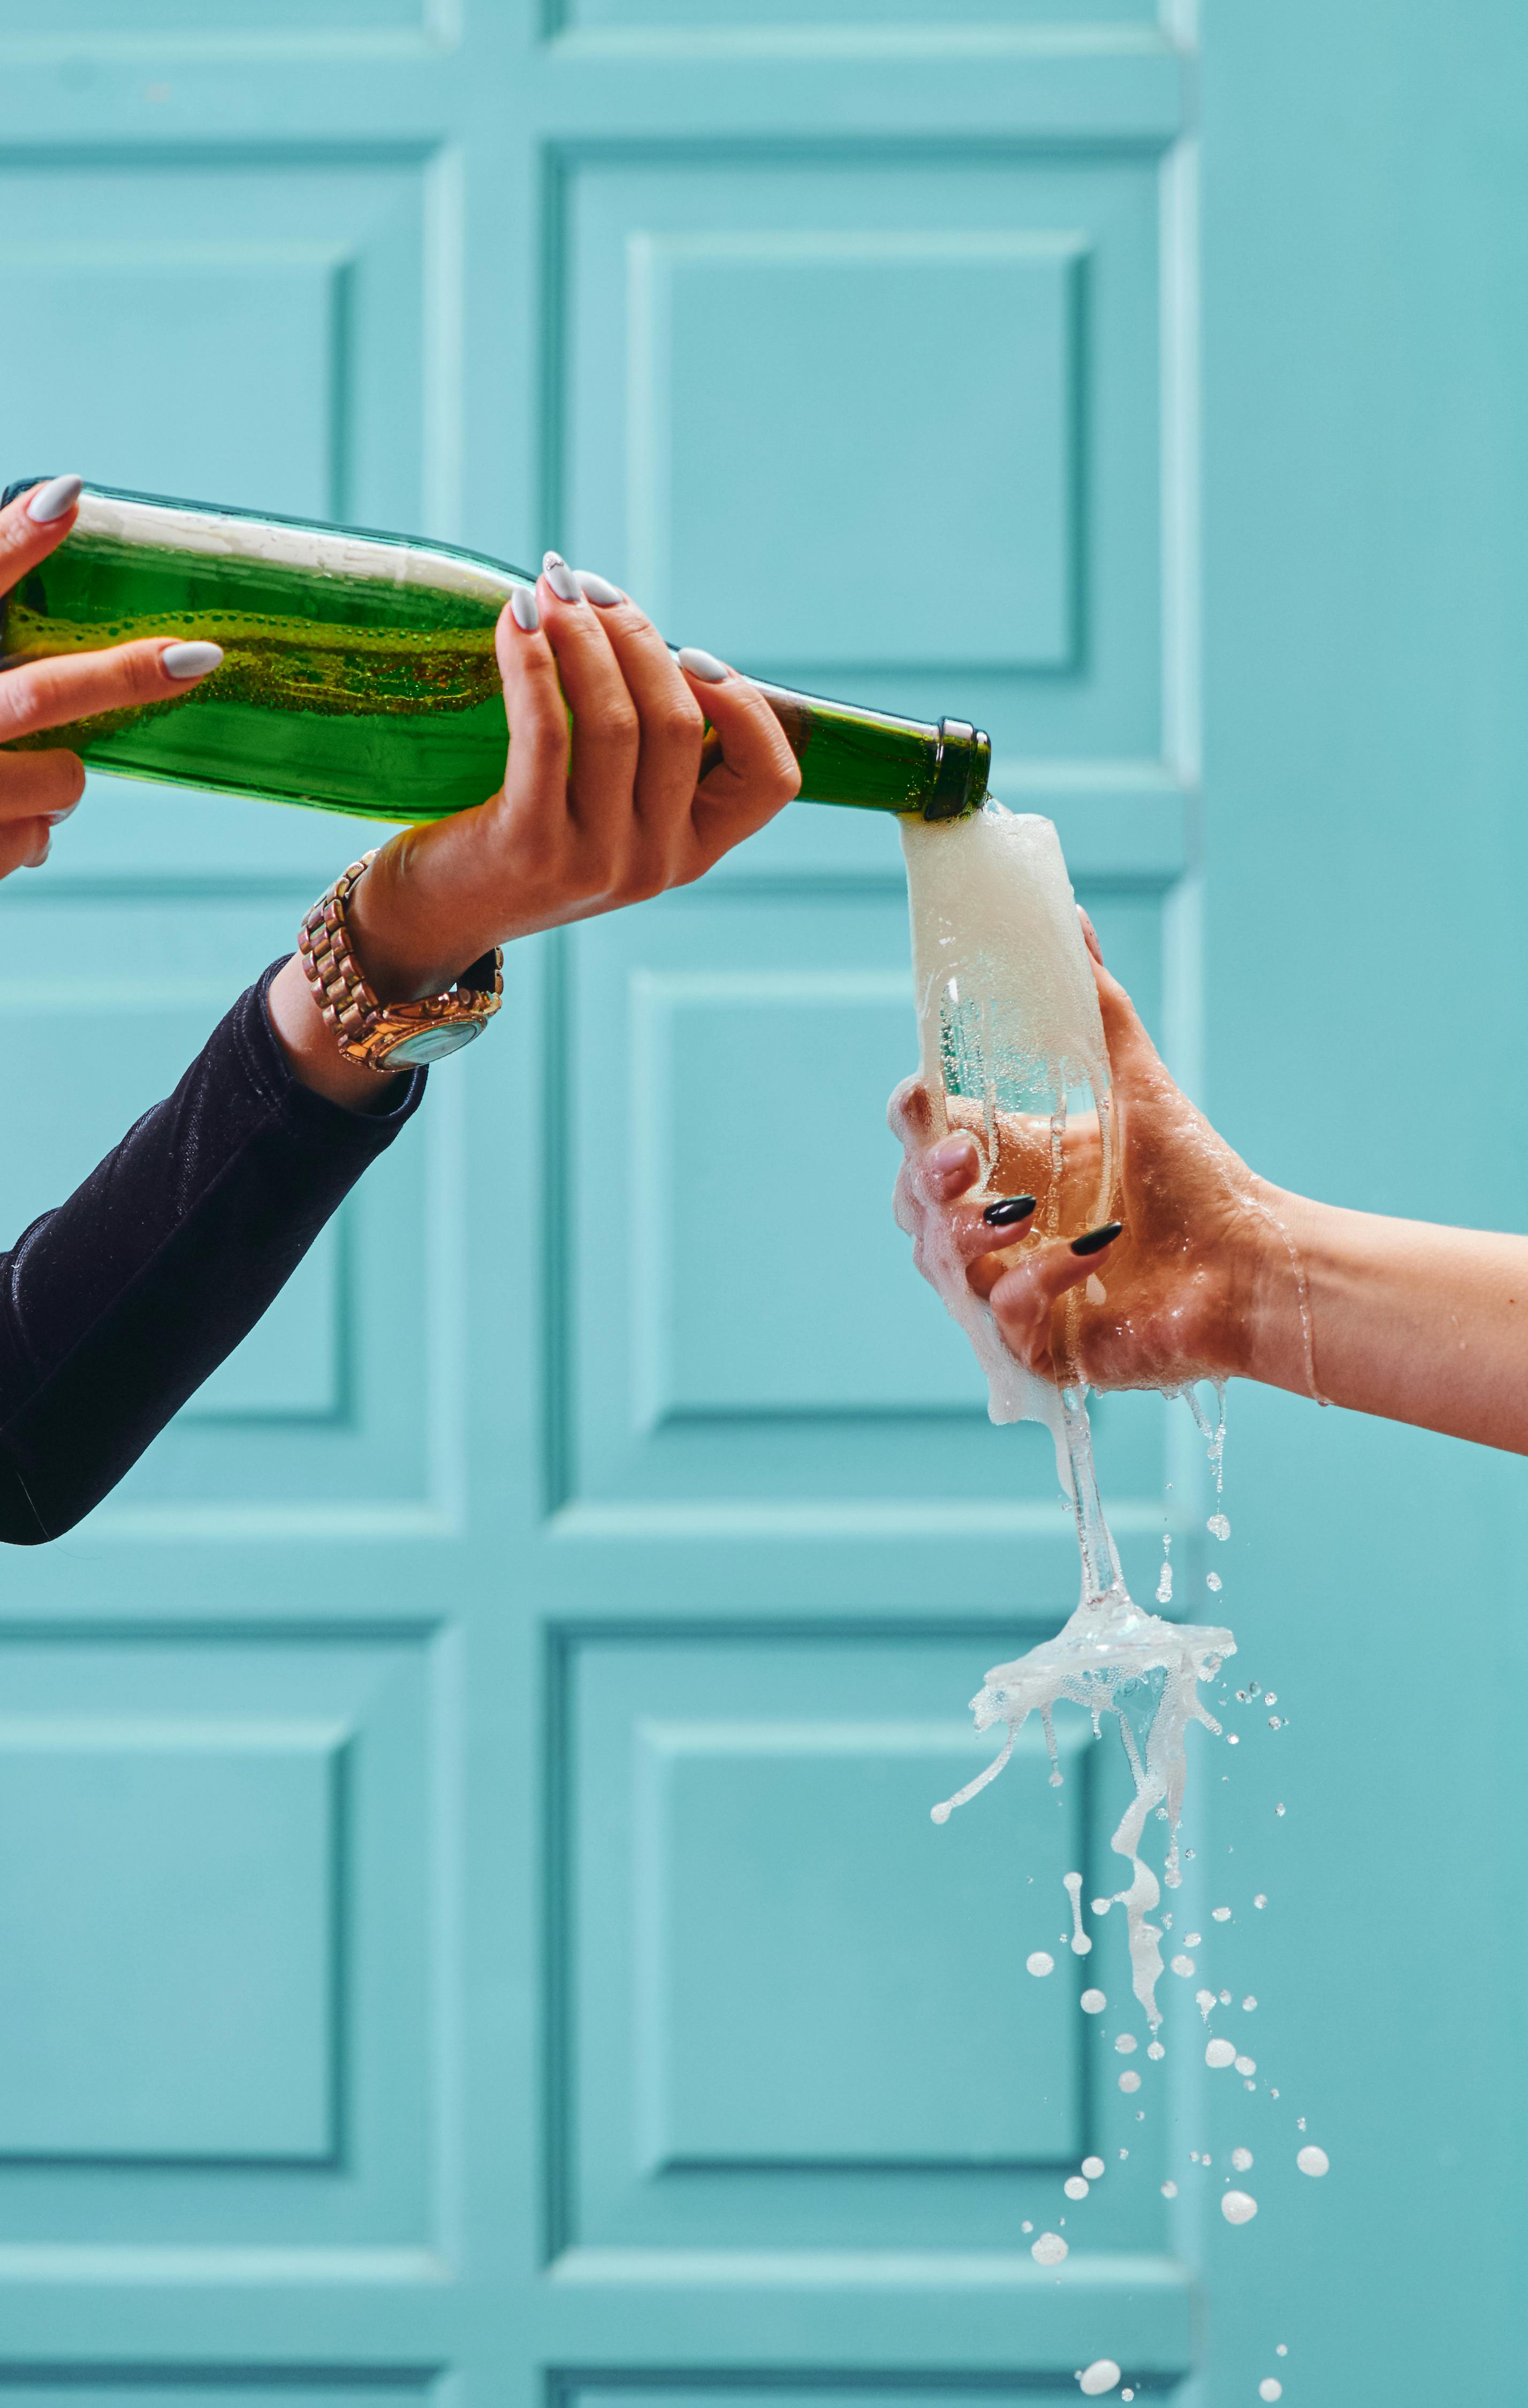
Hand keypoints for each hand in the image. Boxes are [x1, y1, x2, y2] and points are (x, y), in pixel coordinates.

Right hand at [0, 475, 222, 878]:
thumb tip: (47, 557)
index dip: (15, 538)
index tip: (70, 496)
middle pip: (41, 695)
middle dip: (124, 676)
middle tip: (194, 658)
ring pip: (58, 780)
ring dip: (58, 777)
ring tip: (16, 772)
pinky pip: (31, 840)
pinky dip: (25, 830)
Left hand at [269, 552, 799, 1106]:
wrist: (433, 917)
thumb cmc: (521, 841)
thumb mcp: (605, 813)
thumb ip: (643, 754)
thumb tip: (639, 632)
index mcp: (692, 854)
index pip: (772, 779)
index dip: (745, 705)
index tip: (690, 653)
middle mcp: (656, 864)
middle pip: (679, 722)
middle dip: (635, 635)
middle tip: (585, 587)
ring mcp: (598, 861)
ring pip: (617, 720)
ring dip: (583, 636)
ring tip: (548, 589)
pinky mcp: (531, 845)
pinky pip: (547, 732)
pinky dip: (534, 664)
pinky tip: (514, 621)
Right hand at [890, 913, 1299, 1394]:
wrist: (1254, 1262)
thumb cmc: (1194, 1176)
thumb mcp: (1136, 1081)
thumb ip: (1096, 1004)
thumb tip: (1072, 920)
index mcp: (1006, 1165)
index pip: (921, 1138)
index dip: (911, 1118)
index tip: (926, 1096)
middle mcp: (996, 1229)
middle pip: (910, 1204)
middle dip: (923, 1181)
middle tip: (961, 1165)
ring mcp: (1007, 1289)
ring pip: (936, 1263)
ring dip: (966, 1235)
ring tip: (1019, 1215)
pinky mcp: (1034, 1345)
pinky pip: (1000, 1315)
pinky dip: (1034, 1284)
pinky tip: (1087, 1261)